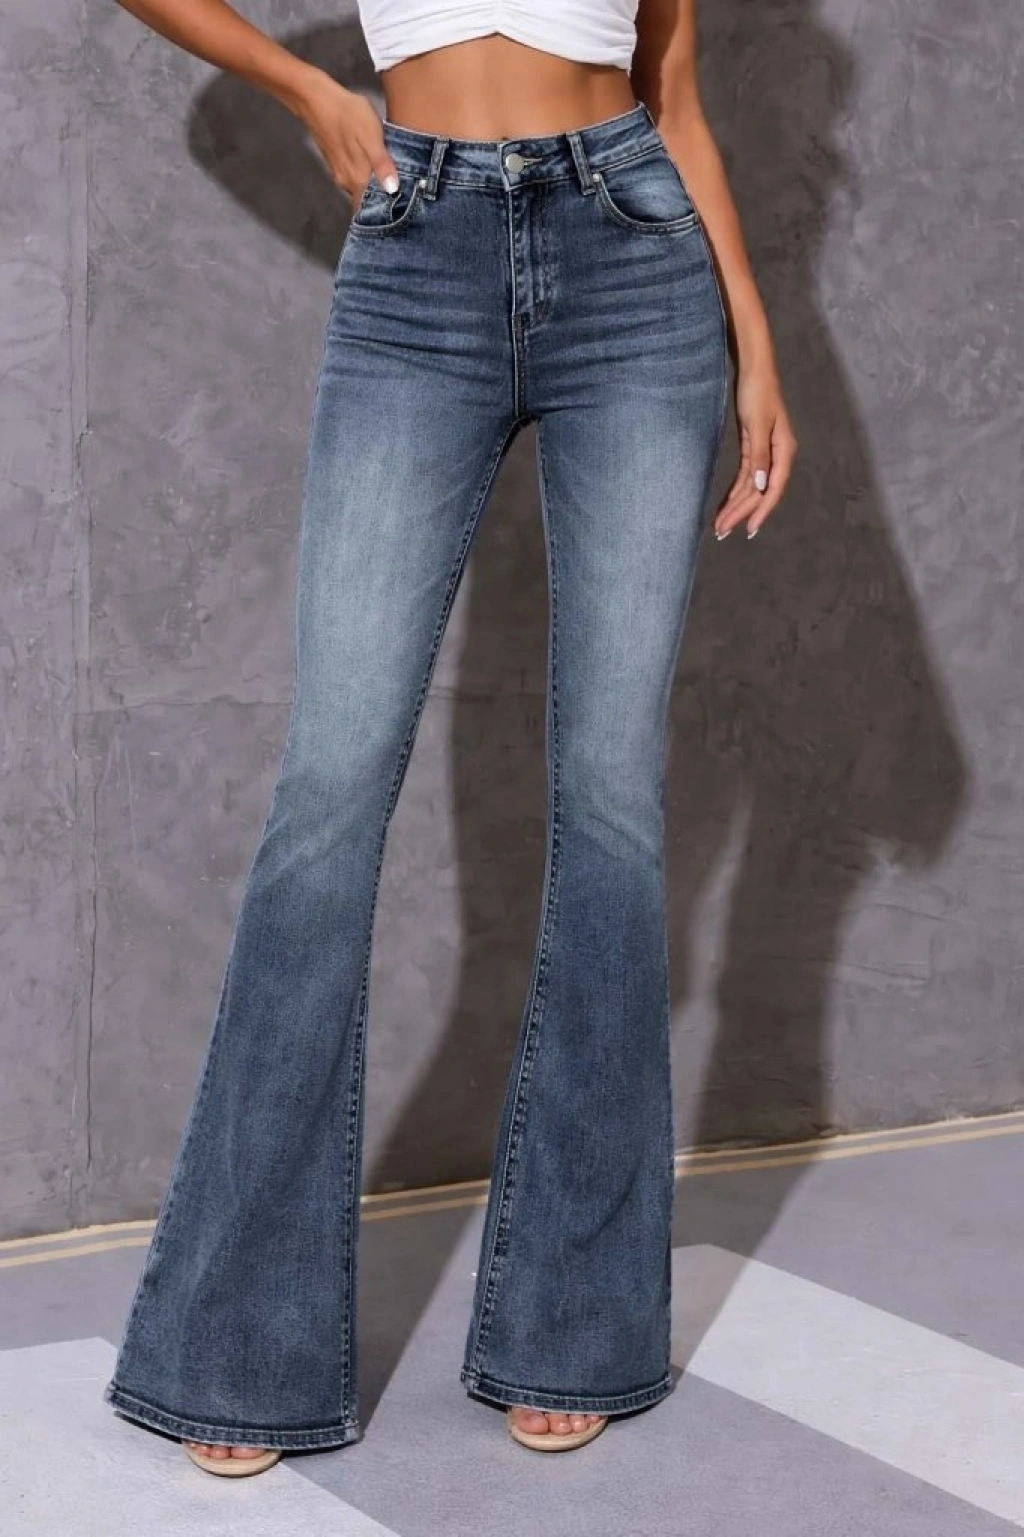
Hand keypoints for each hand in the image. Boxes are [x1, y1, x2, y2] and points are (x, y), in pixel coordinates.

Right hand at [296, 69, 399, 205]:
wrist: (316, 97)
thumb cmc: (346, 113)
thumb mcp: (371, 136)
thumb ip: (382, 165)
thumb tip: (392, 189)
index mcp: (357, 179)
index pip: (370, 210)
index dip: (385, 213)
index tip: (400, 209)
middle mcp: (346, 181)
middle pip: (366, 201)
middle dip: (382, 201)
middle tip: (402, 194)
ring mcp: (339, 173)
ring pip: (360, 189)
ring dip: (374, 187)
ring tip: (392, 178)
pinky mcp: (335, 162)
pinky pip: (353, 177)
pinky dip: (364, 176)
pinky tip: (374, 164)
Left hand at [713, 349, 797, 540]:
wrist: (754, 368)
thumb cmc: (758, 391)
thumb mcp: (757, 424)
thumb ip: (759, 455)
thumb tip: (762, 485)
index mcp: (783, 450)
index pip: (773, 489)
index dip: (761, 511)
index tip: (749, 530)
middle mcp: (777, 455)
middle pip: (760, 491)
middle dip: (741, 513)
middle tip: (722, 532)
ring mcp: (765, 452)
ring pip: (751, 487)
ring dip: (736, 505)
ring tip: (720, 525)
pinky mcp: (753, 447)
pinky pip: (745, 476)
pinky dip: (736, 491)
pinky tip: (727, 505)